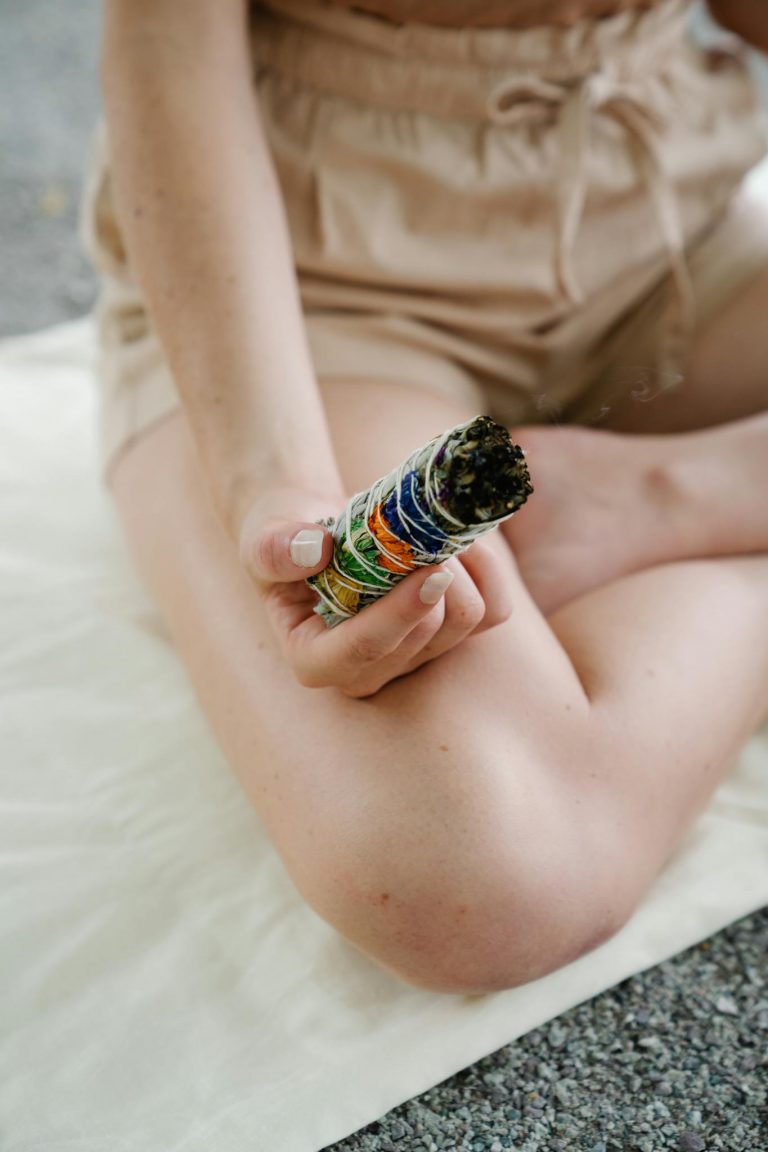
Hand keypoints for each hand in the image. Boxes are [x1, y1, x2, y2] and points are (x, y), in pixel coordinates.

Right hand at [239, 485, 513, 697]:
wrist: (318, 531)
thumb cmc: (286, 538)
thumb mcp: (264, 538)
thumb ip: (276, 548)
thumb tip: (312, 550)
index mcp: (314, 660)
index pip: (364, 650)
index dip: (401, 613)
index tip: (431, 569)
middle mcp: (367, 672)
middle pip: (425, 633)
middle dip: (430, 570)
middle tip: (415, 524)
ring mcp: (413, 657)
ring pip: (464, 621)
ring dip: (459, 566)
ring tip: (429, 530)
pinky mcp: (449, 637)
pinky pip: (494, 611)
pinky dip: (486, 571)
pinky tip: (460, 543)